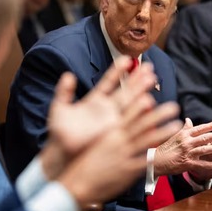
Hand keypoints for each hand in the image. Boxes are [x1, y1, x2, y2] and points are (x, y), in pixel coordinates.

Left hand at [42, 57, 160, 178]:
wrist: (62, 150)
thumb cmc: (59, 131)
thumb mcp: (60, 108)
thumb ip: (64, 91)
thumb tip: (67, 75)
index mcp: (94, 100)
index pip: (108, 82)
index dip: (117, 71)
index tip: (126, 59)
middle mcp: (106, 109)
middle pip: (124, 91)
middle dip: (136, 80)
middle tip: (149, 67)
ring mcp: (111, 120)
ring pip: (129, 103)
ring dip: (140, 91)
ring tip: (152, 78)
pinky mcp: (113, 131)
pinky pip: (128, 120)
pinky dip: (138, 112)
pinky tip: (148, 101)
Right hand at [57, 102, 180, 205]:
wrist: (76, 185)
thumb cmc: (81, 164)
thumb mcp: (94, 144)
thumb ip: (107, 136)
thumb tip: (116, 129)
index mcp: (108, 133)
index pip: (126, 115)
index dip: (139, 105)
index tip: (150, 95)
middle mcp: (117, 141)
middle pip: (141, 124)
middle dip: (158, 114)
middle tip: (173, 105)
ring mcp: (123, 155)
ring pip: (146, 140)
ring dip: (163, 131)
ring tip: (177, 124)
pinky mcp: (128, 170)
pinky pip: (145, 160)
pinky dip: (156, 153)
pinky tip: (168, 150)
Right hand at [153, 118, 211, 179]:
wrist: (156, 161)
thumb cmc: (165, 148)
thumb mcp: (174, 136)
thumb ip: (184, 129)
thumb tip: (189, 120)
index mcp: (183, 135)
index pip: (199, 129)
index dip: (209, 126)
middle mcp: (186, 142)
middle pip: (204, 138)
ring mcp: (187, 153)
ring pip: (204, 150)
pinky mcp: (187, 163)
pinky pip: (202, 164)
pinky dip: (211, 164)